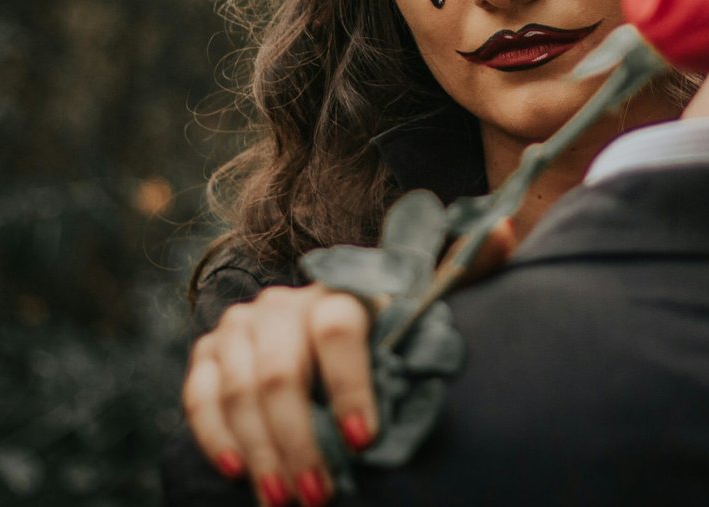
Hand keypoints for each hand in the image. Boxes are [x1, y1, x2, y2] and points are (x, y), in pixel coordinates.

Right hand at [181, 218, 515, 505]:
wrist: (330, 342)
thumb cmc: (390, 336)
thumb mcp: (428, 307)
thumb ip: (466, 272)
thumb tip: (509, 228)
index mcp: (341, 290)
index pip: (338, 327)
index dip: (350, 385)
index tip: (364, 440)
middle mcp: (283, 303)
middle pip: (281, 372)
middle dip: (300, 440)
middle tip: (321, 495)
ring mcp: (239, 329)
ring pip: (239, 390)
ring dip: (262, 452)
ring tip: (288, 502)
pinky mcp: (206, 358)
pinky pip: (198, 397)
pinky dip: (215, 437)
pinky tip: (238, 473)